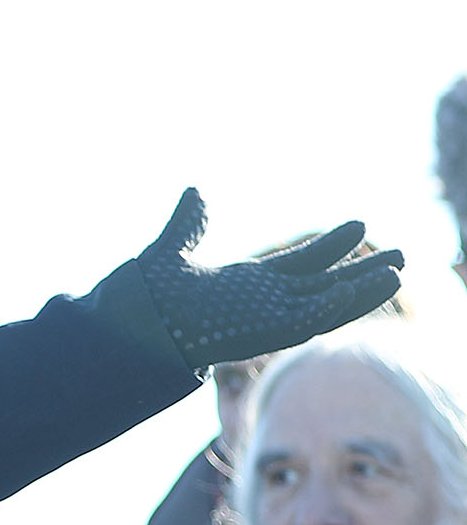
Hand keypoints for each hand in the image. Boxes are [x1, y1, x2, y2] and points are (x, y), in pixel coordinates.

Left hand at [128, 189, 401, 368]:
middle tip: (400, 257)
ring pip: (325, 305)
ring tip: (397, 270)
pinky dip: (337, 305)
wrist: (123, 327)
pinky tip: (364, 287)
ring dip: (360, 290)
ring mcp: (264, 320)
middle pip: (323, 286)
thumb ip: (188, 223)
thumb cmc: (141, 300)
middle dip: (360, 273)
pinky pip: (309, 320)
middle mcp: (261, 305)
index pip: (299, 265)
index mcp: (245, 286)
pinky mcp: (263, 333)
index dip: (329, 249)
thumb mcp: (170, 251)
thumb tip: (194, 191)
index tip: (359, 227)